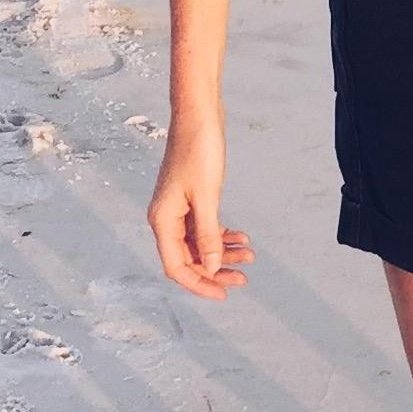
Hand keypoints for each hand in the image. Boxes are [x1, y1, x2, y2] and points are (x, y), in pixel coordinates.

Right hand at [145, 121, 254, 298]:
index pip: (176, 266)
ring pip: (200, 244)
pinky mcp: (191, 199)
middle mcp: (166, 218)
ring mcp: (178, 209)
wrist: (198, 117)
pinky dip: (223, 234)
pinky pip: (205, 227)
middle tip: (243, 278)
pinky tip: (242, 237)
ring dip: (223, 253)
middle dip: (216, 271)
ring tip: (249, 255)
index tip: (223, 294)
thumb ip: (209, 234)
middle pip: (189, 259)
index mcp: (162, 220)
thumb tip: (213, 267)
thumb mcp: (207, 197)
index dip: (199, 284)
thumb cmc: (198, 151)